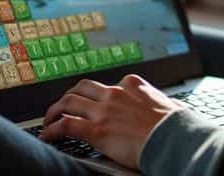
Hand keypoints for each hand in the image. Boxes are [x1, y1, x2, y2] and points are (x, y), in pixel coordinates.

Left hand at [40, 74, 183, 168]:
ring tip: (48, 119)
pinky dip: (52, 130)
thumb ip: (161, 104)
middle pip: (82, 88)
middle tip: (63, 105)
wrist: (175, 138)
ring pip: (68, 102)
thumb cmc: (177, 126)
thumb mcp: (171, 105)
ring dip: (55, 110)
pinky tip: (47, 135)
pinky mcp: (97, 130)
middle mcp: (115, 93)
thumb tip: (171, 107)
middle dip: (70, 96)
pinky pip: (66, 125)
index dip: (97, 94)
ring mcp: (104, 110)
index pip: (108, 84)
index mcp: (133, 84)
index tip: (93, 101)